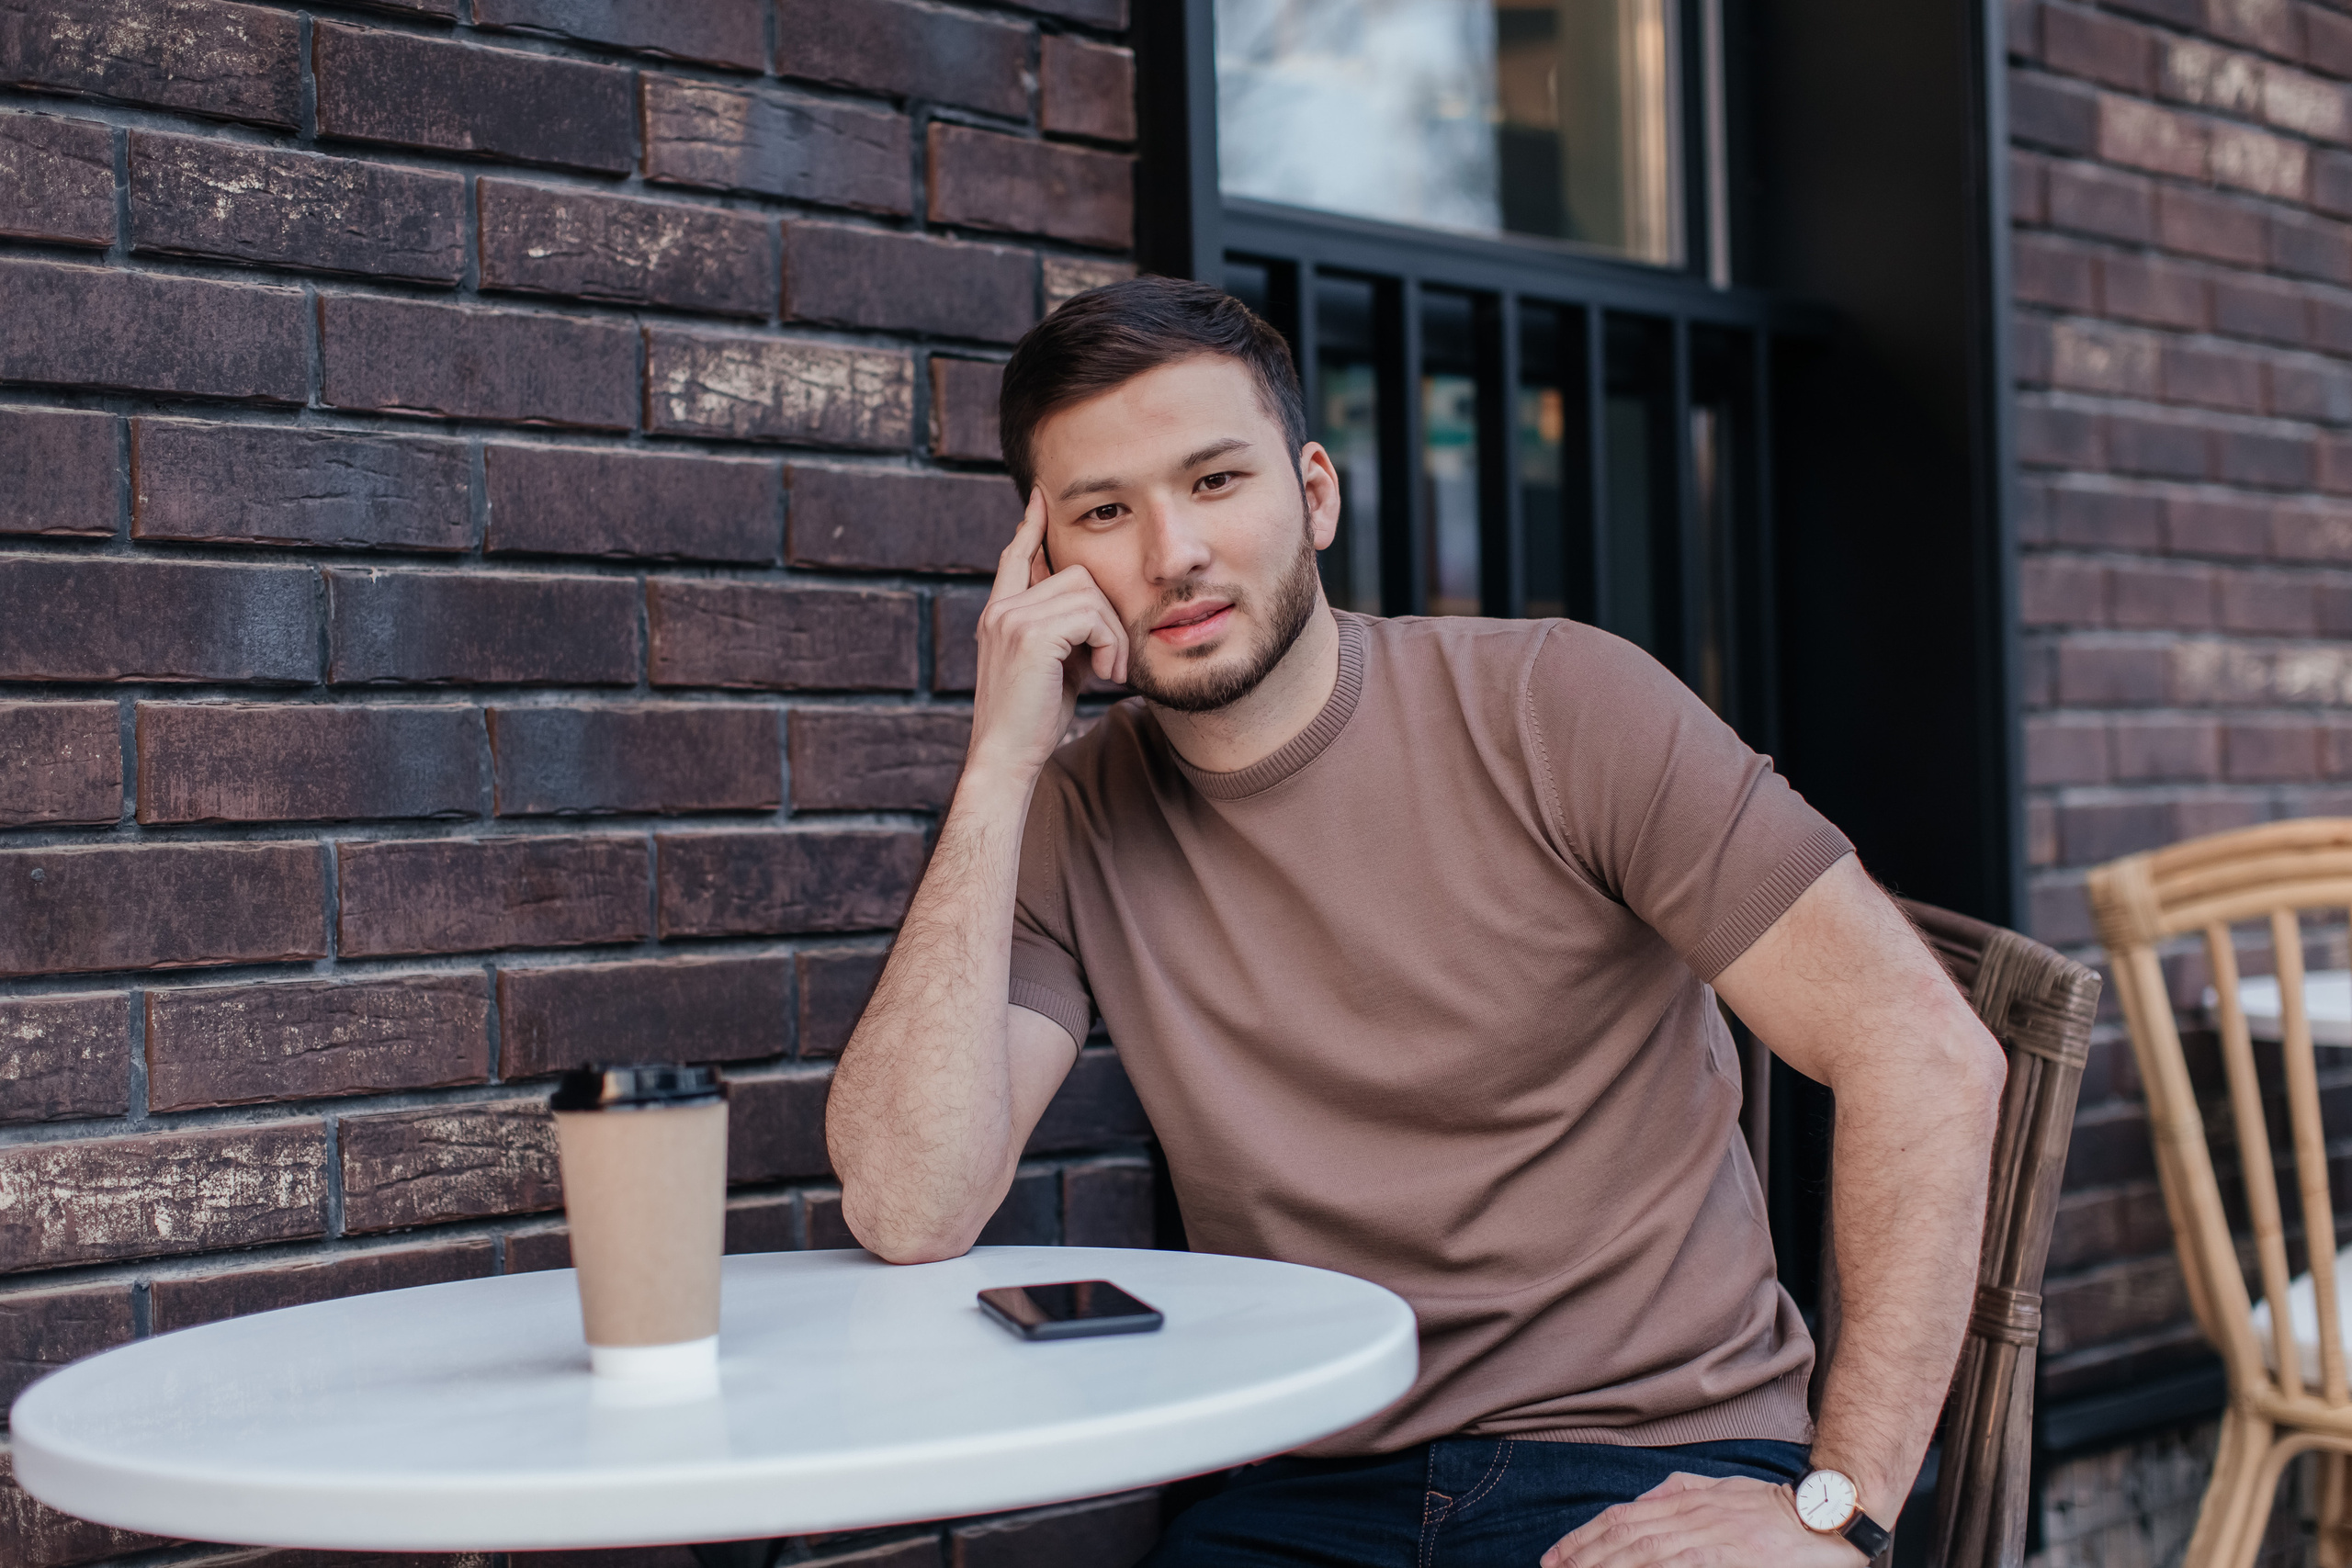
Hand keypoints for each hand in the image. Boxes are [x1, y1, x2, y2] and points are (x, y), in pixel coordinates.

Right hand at [965, 488, 1128, 782]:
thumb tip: (1093, 606)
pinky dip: (1111, 644)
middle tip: (1112, 660)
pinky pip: (1093, 615)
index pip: (1015, 556)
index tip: (1040, 498)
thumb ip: (1064, 631)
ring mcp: (1011, 618)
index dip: (1030, 526)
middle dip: (1106, 613)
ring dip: (1113, 633)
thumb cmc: (1033, 721)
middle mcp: (1000, 609)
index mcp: (999, 614)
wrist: (1006, 757)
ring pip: (1089, 592)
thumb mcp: (1053, 666)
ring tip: (1109, 672)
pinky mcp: (1031, 634)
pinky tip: (1105, 676)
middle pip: (1075, 573)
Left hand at [1540, 1472, 1867, 1566]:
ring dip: (1606, 1567)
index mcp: (1686, 1500)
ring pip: (1644, 1555)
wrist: (1828, 1516)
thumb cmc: (1775, 1507)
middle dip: (1583, 1558)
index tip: (1554, 1557)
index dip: (1583, 1538)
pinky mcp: (1726, 1559)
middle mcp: (1691, 1518)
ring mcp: (1709, 1541)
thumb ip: (1679, 1491)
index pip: (1621, 1519)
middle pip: (1624, 1539)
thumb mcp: (1721, 1488)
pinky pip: (1678, 1567)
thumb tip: (1643, 1500)